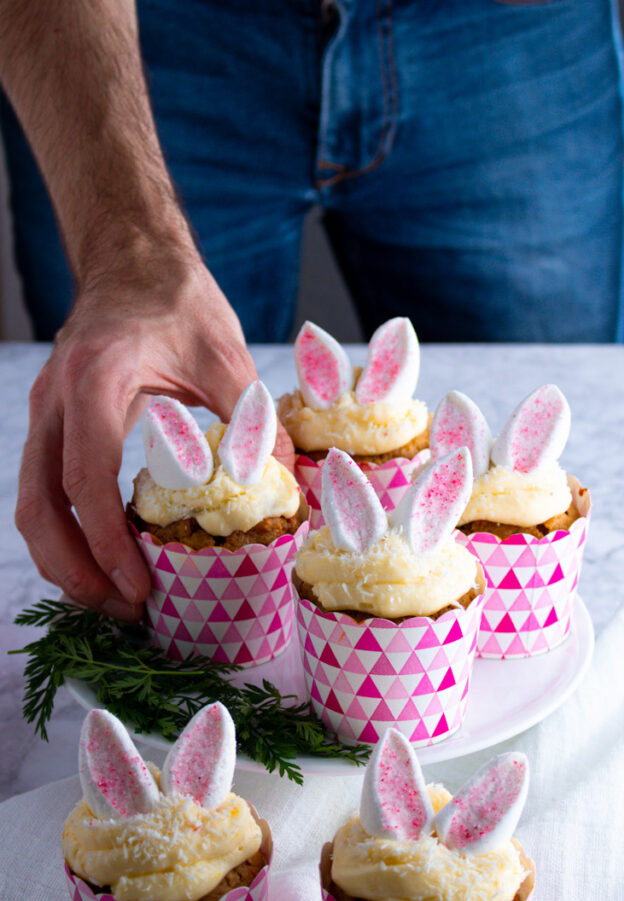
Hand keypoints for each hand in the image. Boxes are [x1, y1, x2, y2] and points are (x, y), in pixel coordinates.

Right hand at [15, 255, 294, 620]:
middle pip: (41, 507)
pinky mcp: (54, 425)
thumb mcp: (224, 353)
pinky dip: (69, 535)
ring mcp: (47, 414)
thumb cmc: (175, 298)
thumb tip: (283, 488)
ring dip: (66, 561)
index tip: (138, 587)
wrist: (132, 258)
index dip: (108, 544)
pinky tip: (104, 561)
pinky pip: (46, 492)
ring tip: (113, 601)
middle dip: (75, 571)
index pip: (87, 479)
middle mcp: (56, 401)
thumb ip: (250, 419)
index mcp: (95, 381)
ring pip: (34, 506)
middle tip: (123, 613)